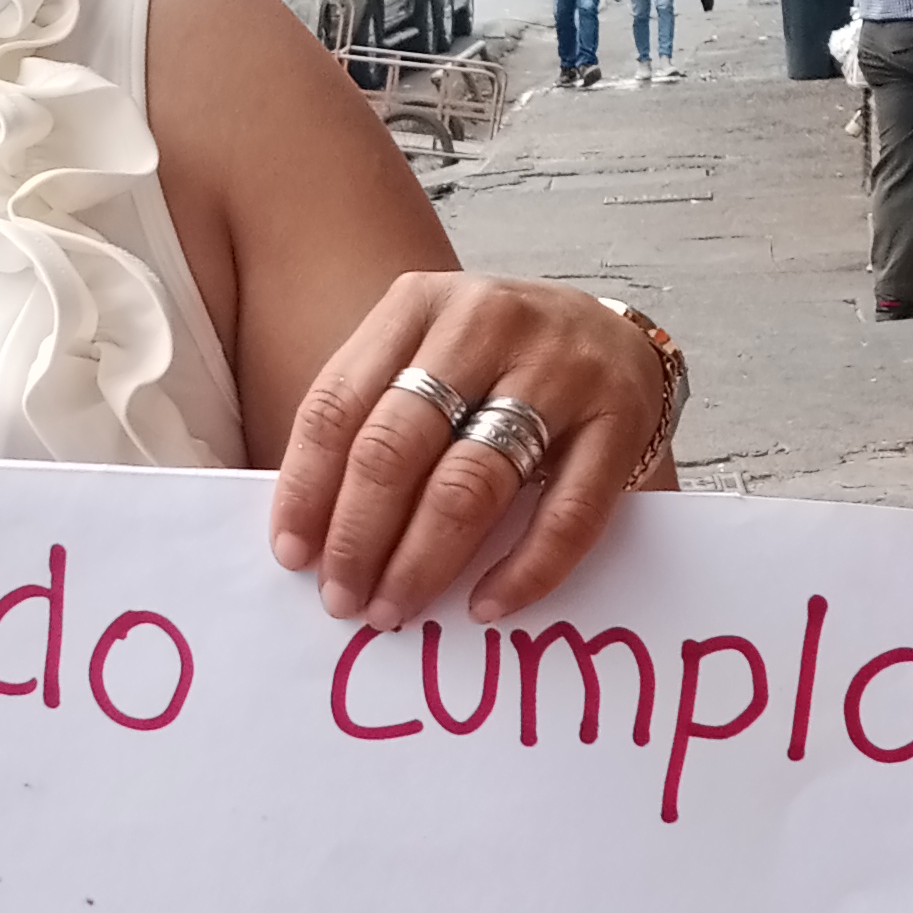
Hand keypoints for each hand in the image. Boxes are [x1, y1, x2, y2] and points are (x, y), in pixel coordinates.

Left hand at [269, 273, 677, 629]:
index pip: (338, 404)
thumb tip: (310, 536)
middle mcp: (487, 323)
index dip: (307, 488)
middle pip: (397, 446)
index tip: (292, 557)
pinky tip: (486, 606)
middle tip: (342, 598)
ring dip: (423, 561)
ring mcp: (560, 368)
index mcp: (418, 304)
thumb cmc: (496, 363)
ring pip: (471, 482)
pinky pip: (566, 514)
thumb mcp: (425, 356)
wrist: (616, 337)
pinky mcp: (620, 418)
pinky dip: (523, 570)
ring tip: (394, 608)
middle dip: (358, 536)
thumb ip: (371, 421)